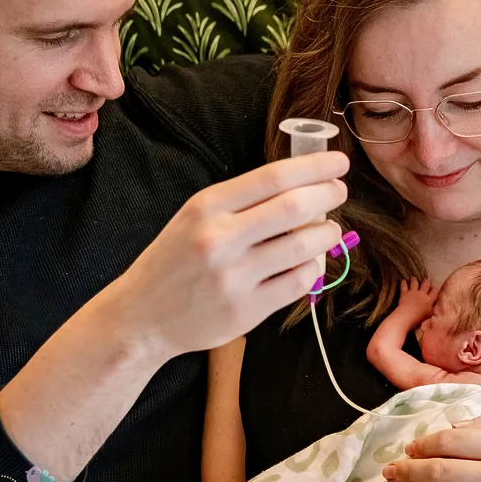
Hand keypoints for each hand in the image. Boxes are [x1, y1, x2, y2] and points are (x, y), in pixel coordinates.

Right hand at [110, 152, 348, 358]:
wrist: (141, 317)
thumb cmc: (173, 261)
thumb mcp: (194, 218)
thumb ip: (241, 203)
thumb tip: (302, 187)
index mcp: (206, 207)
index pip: (273, 177)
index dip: (315, 167)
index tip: (338, 164)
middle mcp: (219, 239)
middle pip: (295, 207)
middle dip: (328, 195)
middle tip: (339, 192)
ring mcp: (234, 277)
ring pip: (303, 247)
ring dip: (327, 234)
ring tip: (329, 230)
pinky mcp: (246, 311)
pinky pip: (298, 283)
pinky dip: (313, 269)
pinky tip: (310, 263)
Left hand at [396, 278, 437, 317]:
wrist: (408, 315)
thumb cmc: (419, 318)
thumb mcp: (429, 315)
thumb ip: (432, 310)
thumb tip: (433, 307)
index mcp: (429, 300)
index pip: (435, 292)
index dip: (436, 289)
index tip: (435, 287)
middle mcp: (422, 294)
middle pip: (425, 285)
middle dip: (426, 282)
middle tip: (426, 280)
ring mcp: (413, 292)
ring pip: (415, 283)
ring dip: (414, 280)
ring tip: (413, 277)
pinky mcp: (405, 293)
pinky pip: (404, 286)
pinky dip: (403, 283)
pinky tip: (403, 280)